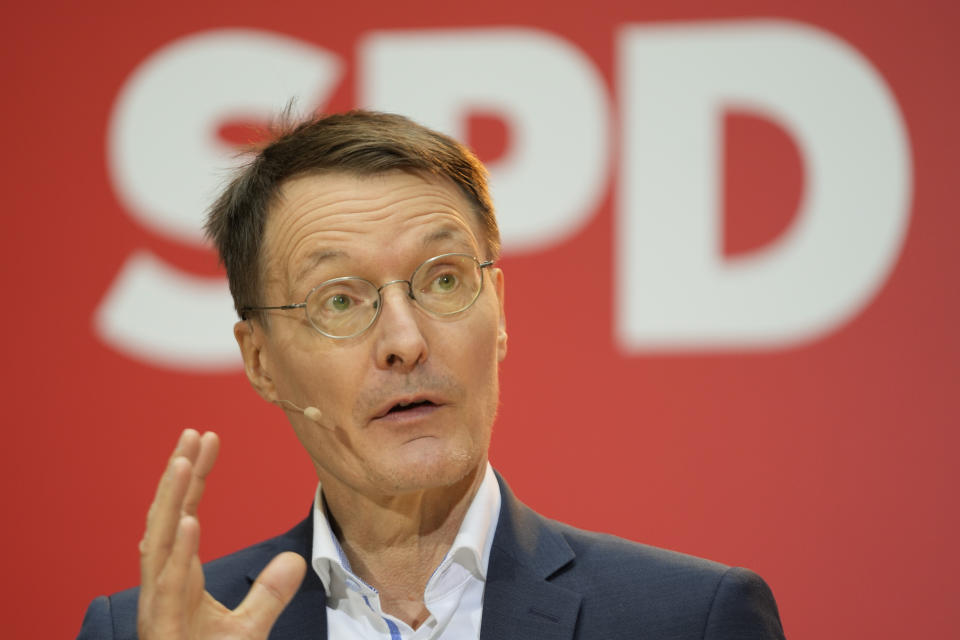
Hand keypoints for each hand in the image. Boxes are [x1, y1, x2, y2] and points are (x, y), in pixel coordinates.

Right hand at [137, 429, 306, 638]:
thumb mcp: (248, 629)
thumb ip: (269, 593)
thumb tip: (295, 559)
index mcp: (178, 579)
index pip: (184, 514)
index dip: (194, 477)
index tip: (208, 438)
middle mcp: (162, 586)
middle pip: (166, 518)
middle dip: (178, 475)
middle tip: (193, 432)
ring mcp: (158, 607)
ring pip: (159, 544)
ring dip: (171, 501)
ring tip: (186, 461)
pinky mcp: (162, 629)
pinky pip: (167, 586)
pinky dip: (177, 553)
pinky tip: (188, 522)